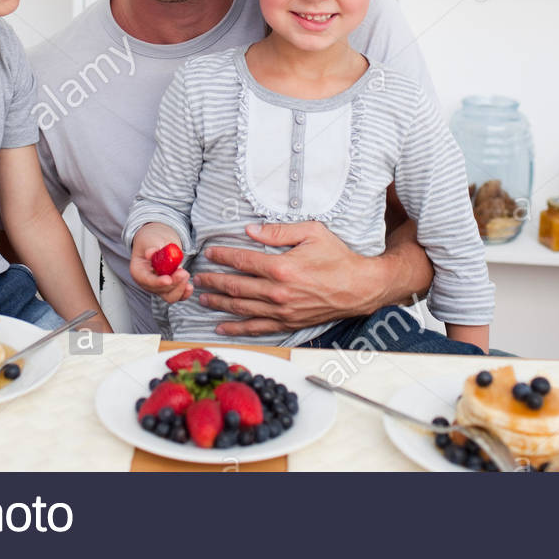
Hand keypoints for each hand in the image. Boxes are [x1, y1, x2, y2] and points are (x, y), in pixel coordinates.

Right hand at [129, 223, 191, 303]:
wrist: (158, 243)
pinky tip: (190, 286)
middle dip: (173, 283)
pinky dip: (184, 293)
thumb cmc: (152, 241)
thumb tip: (151, 253)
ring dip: (180, 288)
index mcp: (138, 271)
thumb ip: (152, 247)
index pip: (146, 280)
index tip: (168, 279)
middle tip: (183, 272)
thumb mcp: (151, 241)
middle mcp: (147, 283)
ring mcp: (158, 288)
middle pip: (159, 290)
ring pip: (169, 296)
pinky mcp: (169, 289)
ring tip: (185, 274)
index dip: (157, 282)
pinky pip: (177, 296)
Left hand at [198, 221, 385, 335]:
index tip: (209, 253)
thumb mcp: (312, 233)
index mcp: (281, 267)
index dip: (222, 255)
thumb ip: (278, 231)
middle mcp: (277, 291)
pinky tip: (221, 326)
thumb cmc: (338, 258)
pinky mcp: (287, 323)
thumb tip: (250, 230)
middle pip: (236, 286)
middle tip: (198, 277)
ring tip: (202, 298)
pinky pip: (256, 328)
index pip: (242, 260)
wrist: (360, 287)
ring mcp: (281, 310)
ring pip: (241, 308)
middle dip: (213, 281)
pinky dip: (237, 328)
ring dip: (219, 303)